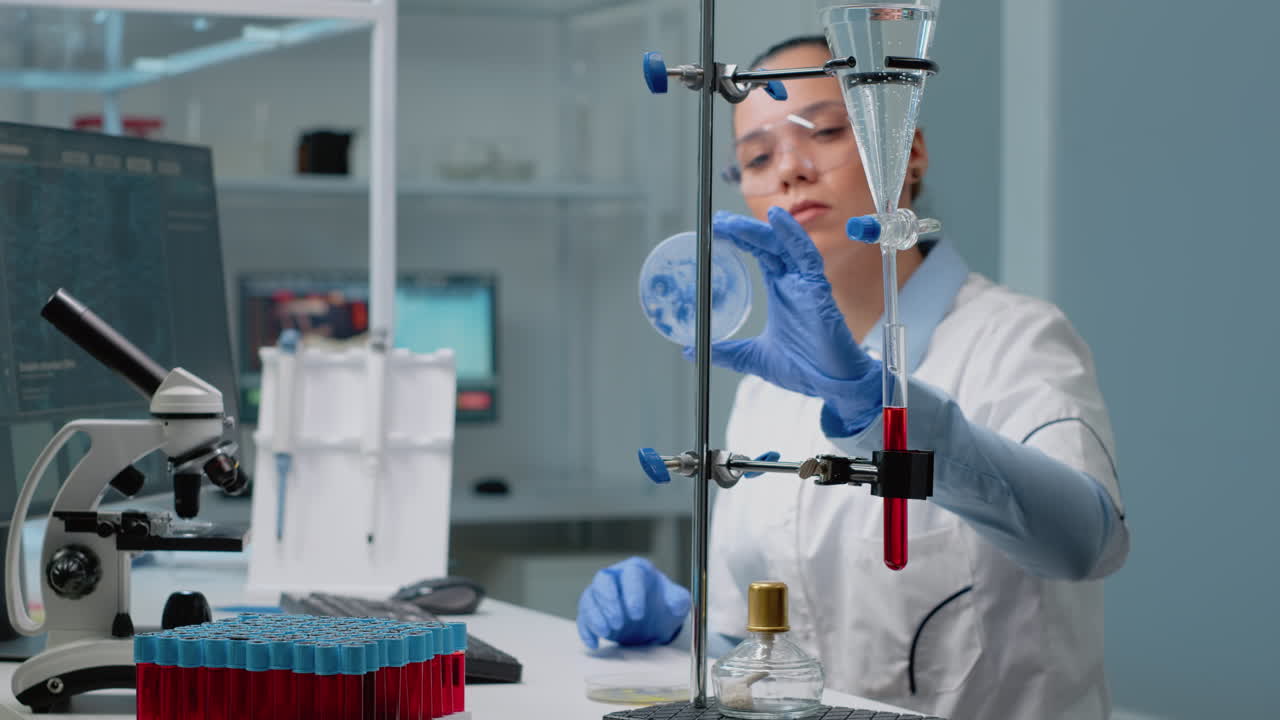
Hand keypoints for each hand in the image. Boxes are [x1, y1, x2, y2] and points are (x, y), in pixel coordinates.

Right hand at [577, 557, 689, 648]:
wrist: (652, 619)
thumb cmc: (662, 604)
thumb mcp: (676, 602)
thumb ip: (678, 599)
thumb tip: (676, 601)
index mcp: (637, 570)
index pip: (631, 574)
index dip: (632, 593)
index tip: (638, 614)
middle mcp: (616, 577)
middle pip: (603, 580)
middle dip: (609, 602)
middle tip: (619, 623)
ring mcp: (601, 593)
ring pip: (589, 597)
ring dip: (595, 615)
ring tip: (607, 632)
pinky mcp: (593, 611)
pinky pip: (582, 617)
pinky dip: (585, 630)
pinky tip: (593, 642)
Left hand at [706, 207, 882, 435]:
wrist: (832, 386)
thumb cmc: (804, 368)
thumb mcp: (753, 358)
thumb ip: (726, 352)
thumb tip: (691, 351)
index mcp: (781, 291)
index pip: (760, 255)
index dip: (741, 240)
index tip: (716, 230)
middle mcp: (793, 282)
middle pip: (768, 245)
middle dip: (743, 230)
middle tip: (717, 221)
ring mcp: (807, 284)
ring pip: (783, 246)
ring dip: (758, 231)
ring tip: (732, 223)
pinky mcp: (819, 290)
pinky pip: (806, 256)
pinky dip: (792, 236)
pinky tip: (777, 220)